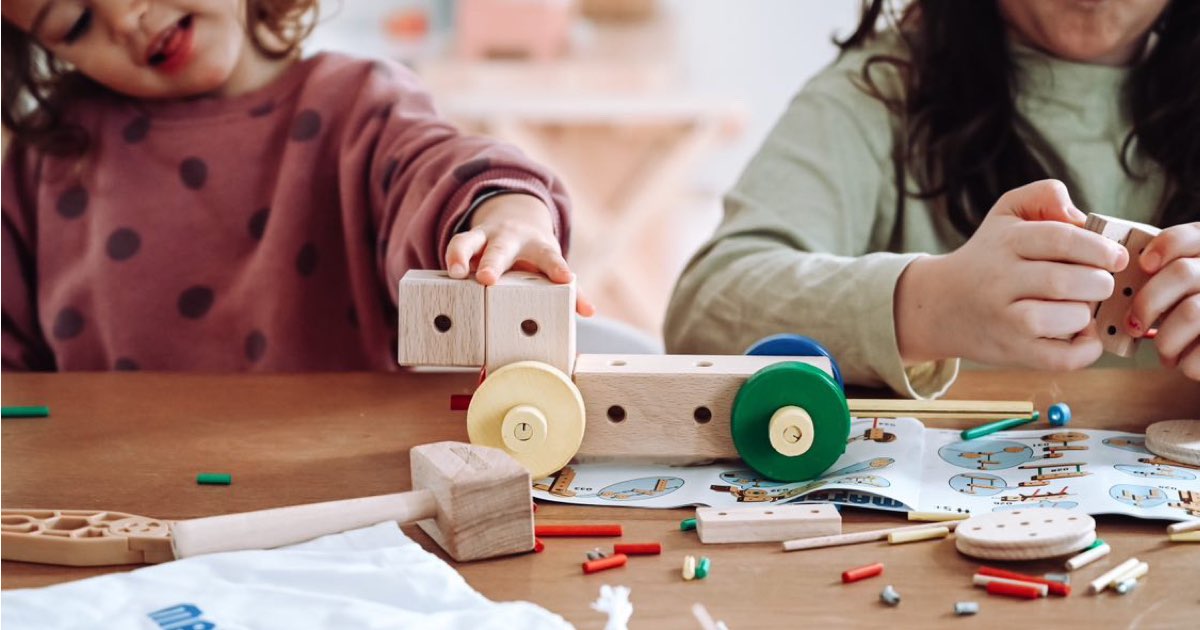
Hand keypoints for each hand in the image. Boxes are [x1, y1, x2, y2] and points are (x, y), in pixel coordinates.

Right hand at [444, 193, 594, 315]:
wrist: (514, 221)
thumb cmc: (536, 255)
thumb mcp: (552, 268)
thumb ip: (571, 290)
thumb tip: (590, 311)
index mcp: (538, 247)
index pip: (550, 257)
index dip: (557, 269)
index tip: (565, 280)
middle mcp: (509, 238)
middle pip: (501, 249)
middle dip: (493, 263)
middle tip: (487, 279)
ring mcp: (484, 238)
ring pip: (468, 240)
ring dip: (460, 255)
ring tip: (455, 274)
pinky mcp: (464, 243)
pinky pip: (453, 248)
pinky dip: (449, 260)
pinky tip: (444, 278)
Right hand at [896, 179, 1128, 369]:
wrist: (938, 305)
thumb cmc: (986, 258)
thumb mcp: (1005, 214)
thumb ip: (1044, 195)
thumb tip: (1080, 216)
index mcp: (1004, 243)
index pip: (1060, 239)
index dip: (1098, 247)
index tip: (1116, 256)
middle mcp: (1000, 281)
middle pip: (1065, 281)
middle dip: (1099, 282)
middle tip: (1100, 283)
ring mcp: (1004, 320)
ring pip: (1064, 319)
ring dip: (1087, 314)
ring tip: (1080, 306)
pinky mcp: (1011, 351)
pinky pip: (1059, 358)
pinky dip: (1085, 350)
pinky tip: (1084, 335)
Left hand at [1126, 222, 1199, 379]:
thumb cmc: (1198, 317)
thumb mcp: (1189, 291)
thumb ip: (1167, 279)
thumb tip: (1122, 286)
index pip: (1193, 236)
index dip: (1165, 246)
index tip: (1144, 265)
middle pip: (1183, 273)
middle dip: (1147, 303)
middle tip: (1133, 325)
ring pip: (1190, 312)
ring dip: (1165, 339)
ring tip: (1165, 350)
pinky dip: (1185, 363)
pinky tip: (1185, 362)